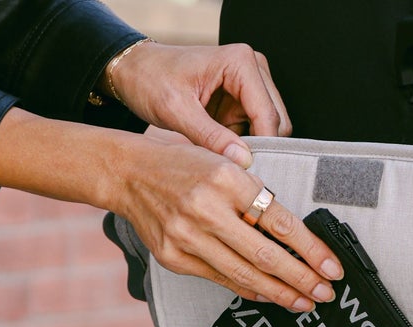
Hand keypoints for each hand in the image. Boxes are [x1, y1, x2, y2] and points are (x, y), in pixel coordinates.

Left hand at [105, 41, 290, 167]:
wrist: (136, 72)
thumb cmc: (151, 81)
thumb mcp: (177, 112)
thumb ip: (210, 137)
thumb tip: (243, 161)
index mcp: (240, 63)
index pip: (268, 115)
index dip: (262, 149)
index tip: (246, 177)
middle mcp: (252, 68)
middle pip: (276, 122)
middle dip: (259, 148)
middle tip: (234, 174)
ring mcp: (249, 84)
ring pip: (268, 129)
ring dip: (249, 149)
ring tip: (221, 161)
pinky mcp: (241, 100)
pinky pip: (253, 131)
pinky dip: (240, 146)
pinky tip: (220, 153)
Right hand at [107, 135, 340, 312]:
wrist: (130, 175)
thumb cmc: (183, 166)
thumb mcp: (224, 164)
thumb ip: (253, 196)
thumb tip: (292, 236)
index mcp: (226, 179)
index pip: (280, 221)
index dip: (310, 249)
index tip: (332, 267)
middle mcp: (206, 210)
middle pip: (265, 255)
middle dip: (301, 279)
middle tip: (326, 293)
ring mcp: (187, 237)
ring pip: (244, 275)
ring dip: (279, 293)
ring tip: (304, 302)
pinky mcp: (175, 258)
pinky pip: (221, 279)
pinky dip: (249, 290)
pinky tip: (270, 295)